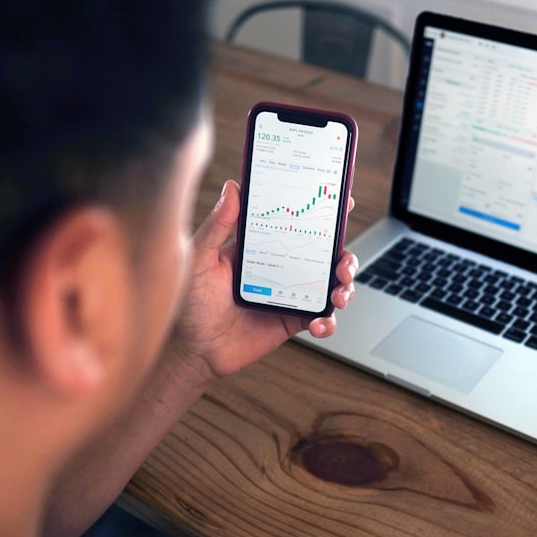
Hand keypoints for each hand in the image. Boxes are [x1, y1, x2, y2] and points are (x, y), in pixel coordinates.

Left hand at [164, 179, 356, 387]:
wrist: (195, 349)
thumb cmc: (191, 302)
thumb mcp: (200, 257)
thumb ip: (217, 224)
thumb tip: (232, 188)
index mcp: (263, 246)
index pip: (298, 222)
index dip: (323, 213)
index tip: (340, 203)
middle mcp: (282, 267)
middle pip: (326, 254)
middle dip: (345, 255)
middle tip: (343, 263)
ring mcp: (291, 294)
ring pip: (332, 284)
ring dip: (345, 287)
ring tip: (339, 295)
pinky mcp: (294, 320)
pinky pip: (322, 318)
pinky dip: (328, 322)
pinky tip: (319, 324)